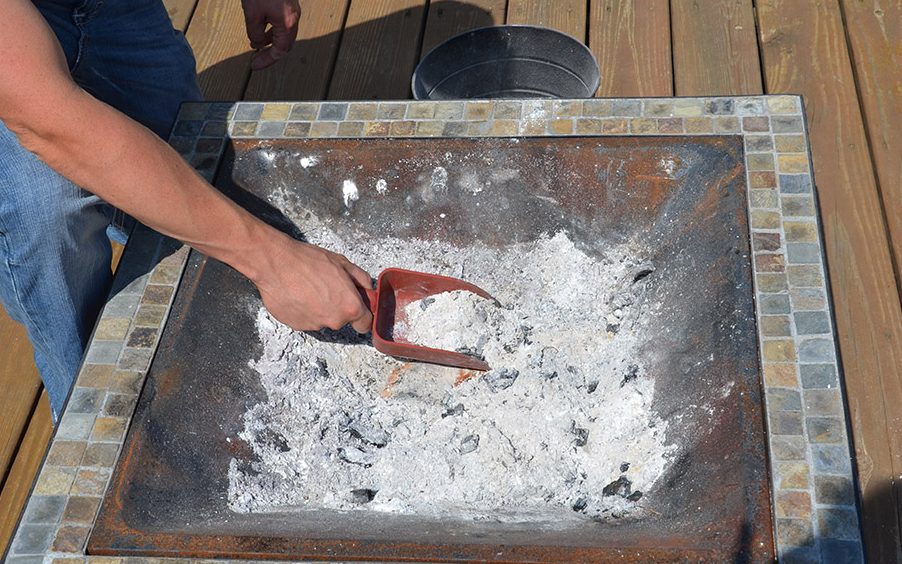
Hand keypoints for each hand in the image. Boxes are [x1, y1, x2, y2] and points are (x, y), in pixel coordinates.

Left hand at [240, 0, 300, 70]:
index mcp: (287, 24)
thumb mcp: (252, 13)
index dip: (267, 61)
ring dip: (271, 41)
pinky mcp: (289, 4)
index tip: (256, 65)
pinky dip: (274, 30)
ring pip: (284, 34)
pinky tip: (263, 28)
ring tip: (257, 43)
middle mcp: (293, 18)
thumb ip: (254, 32)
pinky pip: (284, 23)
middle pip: (285, 44)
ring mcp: (293, 10)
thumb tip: (256, 42)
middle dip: (270, 53)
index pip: (279, 51)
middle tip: (258, 59)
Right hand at [252, 233, 372, 332]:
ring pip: (324, 320)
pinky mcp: (297, 326)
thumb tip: (368, 289)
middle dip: (338, 306)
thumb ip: (361, 279)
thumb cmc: (308, 261)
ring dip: (320, 308)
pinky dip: (304, 311)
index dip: (363, 315)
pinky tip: (298, 294)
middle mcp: (335, 321)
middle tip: (327, 287)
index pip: (365, 324)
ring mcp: (315, 326)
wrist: (276, 264)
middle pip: (343, 320)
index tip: (357, 308)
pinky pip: (307, 320)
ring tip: (309, 289)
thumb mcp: (342, 263)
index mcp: (350, 307)